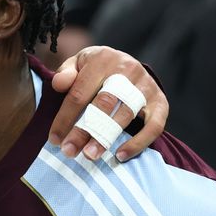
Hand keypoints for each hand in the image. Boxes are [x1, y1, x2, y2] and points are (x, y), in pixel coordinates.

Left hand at [48, 45, 168, 161]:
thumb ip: (66, 73)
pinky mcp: (161, 101)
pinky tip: (120, 156)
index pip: (80, 93)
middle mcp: (127, 69)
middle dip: (84, 130)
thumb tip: (58, 84)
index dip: (65, 118)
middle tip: (69, 151)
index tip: (54, 140)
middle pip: (103, 104)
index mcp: (103, 59)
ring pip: (125, 115)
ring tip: (90, 156)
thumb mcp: (78, 63)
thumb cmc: (96, 69)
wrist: (127, 63)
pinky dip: (138, 143)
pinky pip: (154, 126)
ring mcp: (146, 85)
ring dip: (106, 138)